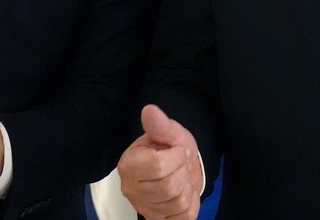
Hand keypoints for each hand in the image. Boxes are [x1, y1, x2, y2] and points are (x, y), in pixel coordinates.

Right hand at [117, 104, 203, 219]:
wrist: (175, 168)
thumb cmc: (170, 148)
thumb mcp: (169, 132)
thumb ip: (160, 125)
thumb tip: (150, 110)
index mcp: (129, 165)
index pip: (158, 167)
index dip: (176, 157)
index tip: (178, 150)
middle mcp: (131, 189)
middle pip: (169, 187)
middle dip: (183, 172)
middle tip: (182, 164)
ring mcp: (144, 208)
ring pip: (177, 202)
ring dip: (188, 187)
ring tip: (182, 176)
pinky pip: (182, 217)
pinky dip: (190, 204)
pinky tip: (184, 192)